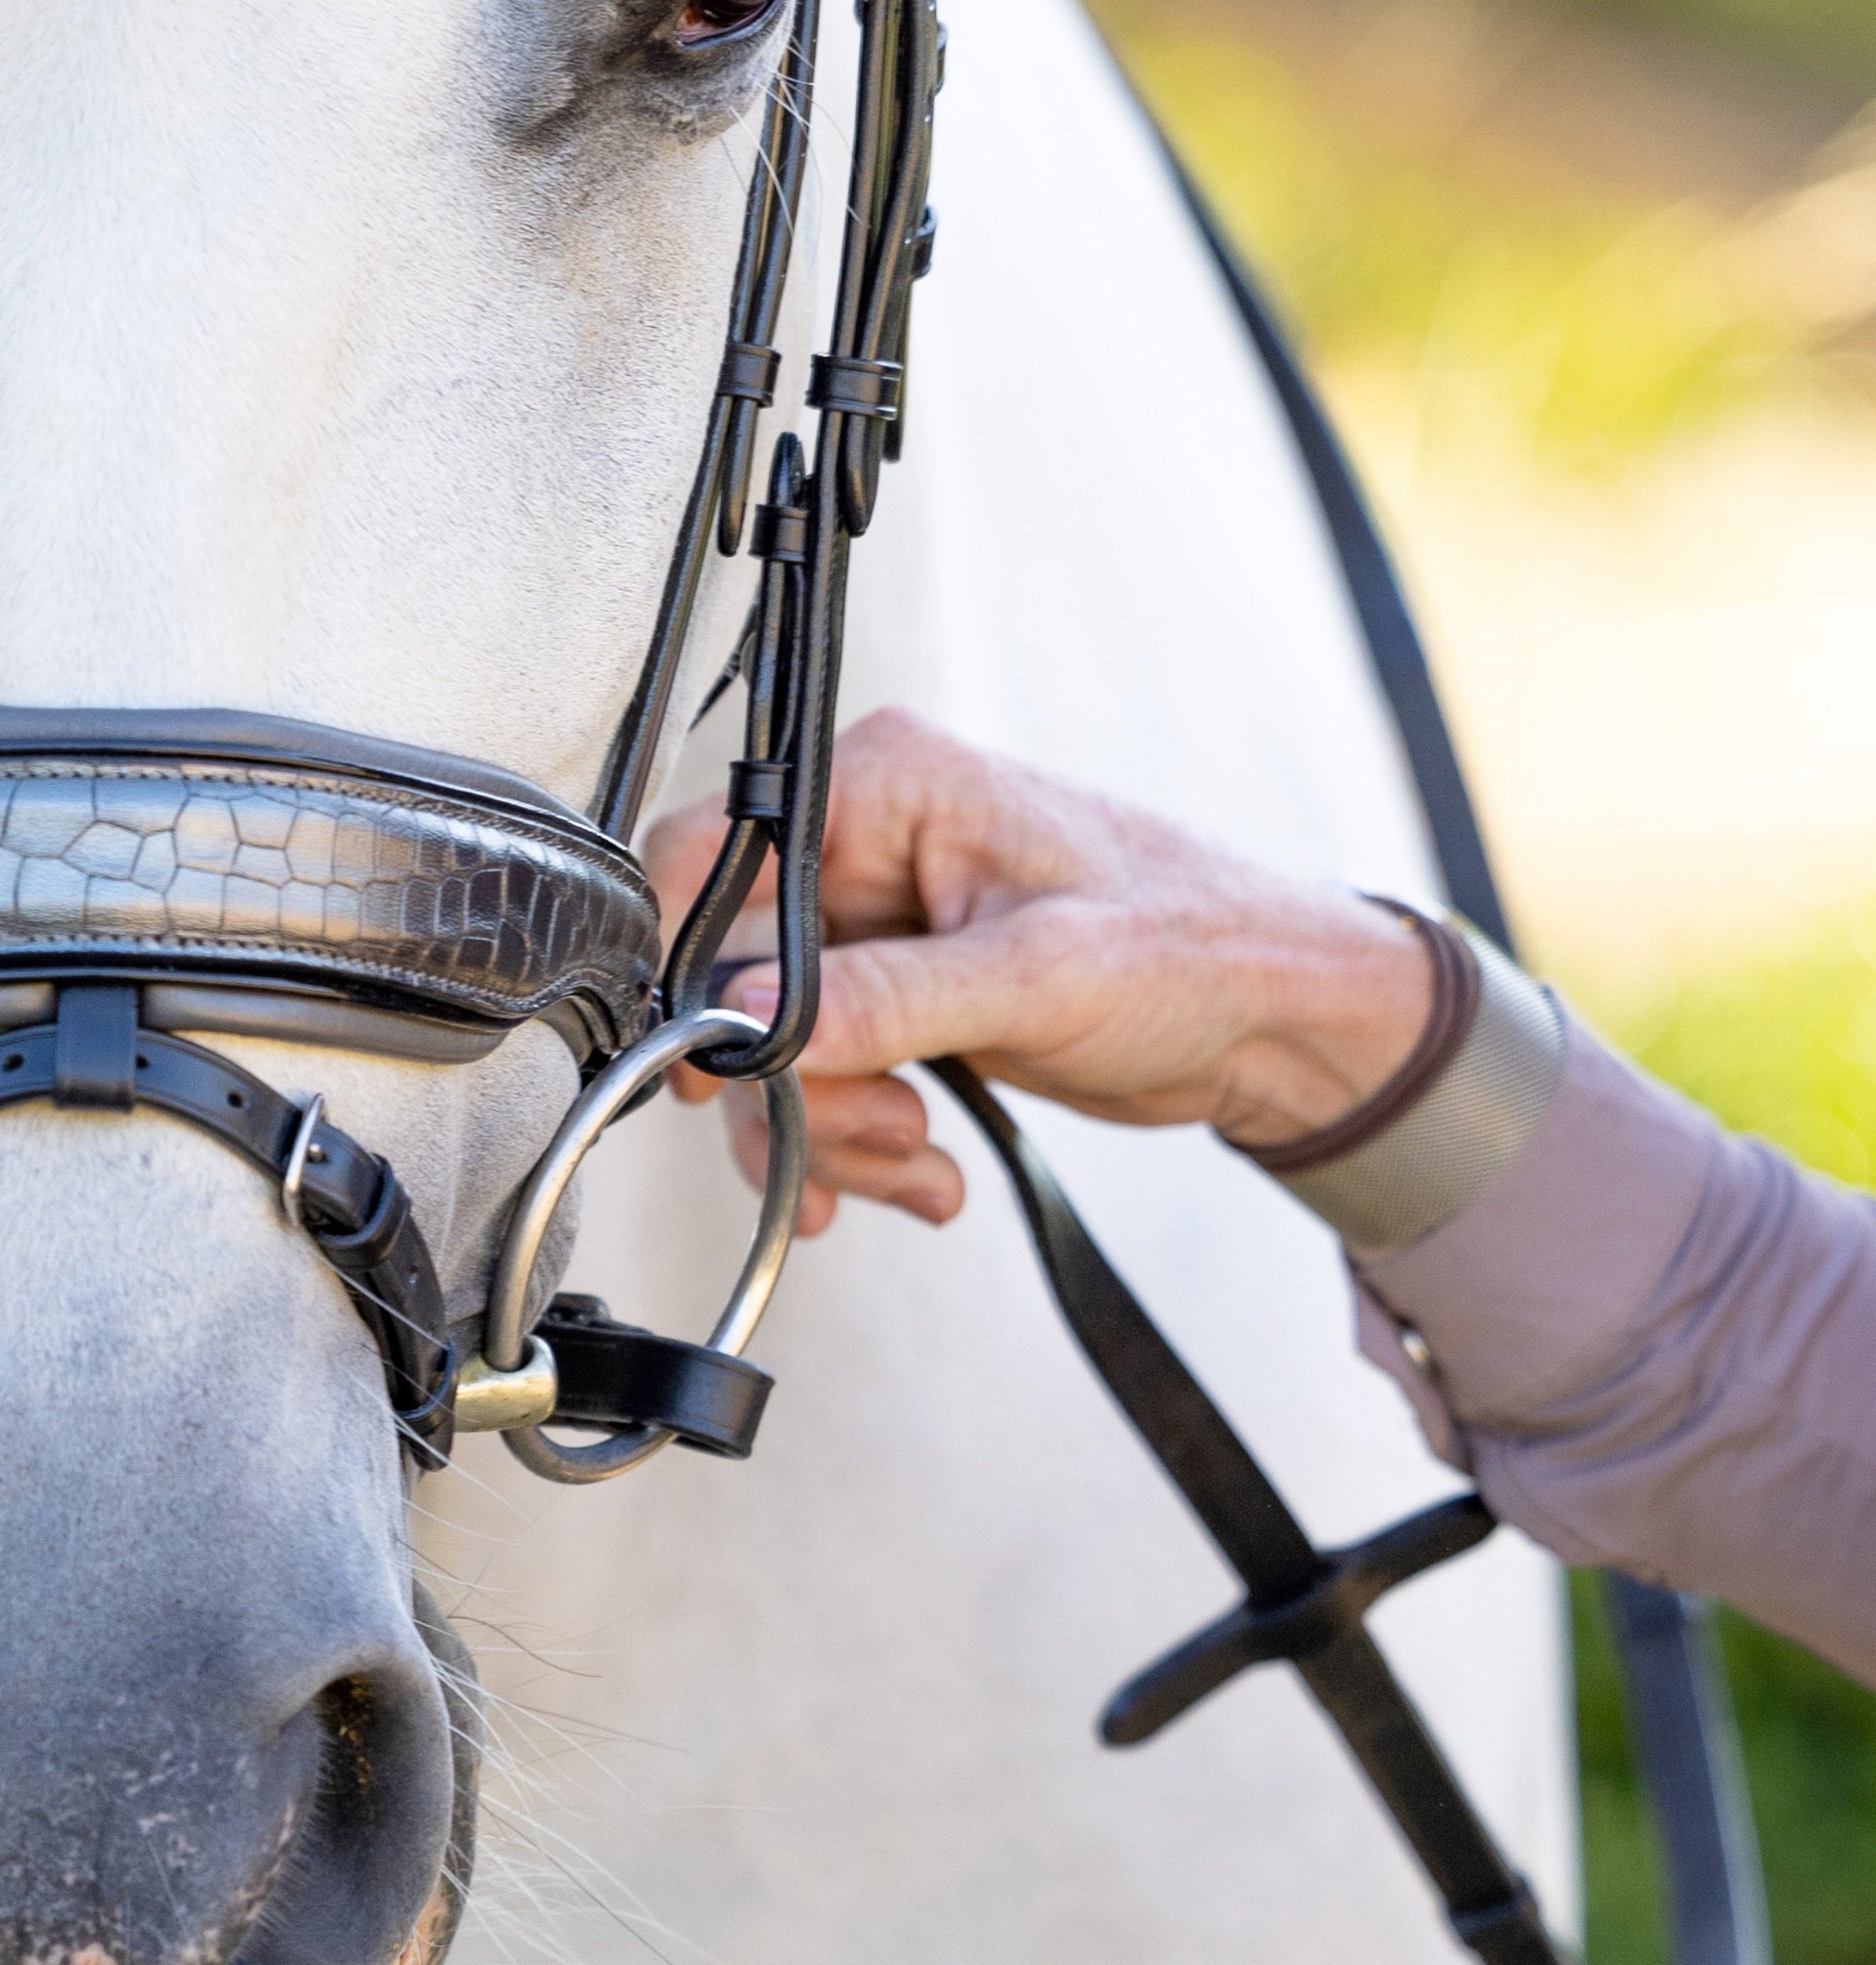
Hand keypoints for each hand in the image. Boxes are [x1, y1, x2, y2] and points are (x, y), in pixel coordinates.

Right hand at [641, 708, 1438, 1232]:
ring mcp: (874, 930)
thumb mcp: (1040, 974)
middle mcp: (863, 848)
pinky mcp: (893, 1000)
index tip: (710, 1062)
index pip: (713, 855)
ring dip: (832, 1135)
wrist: (1277, 1019)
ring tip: (919, 1168)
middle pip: (730, 980)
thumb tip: (743, 1022)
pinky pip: (820, 1083)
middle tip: (881, 1137)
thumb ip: (885, 997)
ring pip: (768, 1051)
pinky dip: (858, 1147)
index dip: (686, 964)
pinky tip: (923, 1177)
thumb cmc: (1198, 946)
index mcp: (888, 787)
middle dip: (797, 1088)